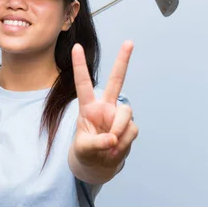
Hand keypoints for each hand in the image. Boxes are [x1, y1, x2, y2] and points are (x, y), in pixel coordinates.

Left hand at [71, 41, 138, 168]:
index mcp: (88, 107)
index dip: (79, 65)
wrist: (99, 164)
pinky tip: (115, 150)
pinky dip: (123, 143)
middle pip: (116, 80)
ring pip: (126, 113)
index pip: (83, 83)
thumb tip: (113, 138)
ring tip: (110, 146)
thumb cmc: (86, 152)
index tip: (76, 47)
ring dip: (119, 130)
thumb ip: (96, 143)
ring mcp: (119, 115)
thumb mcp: (83, 149)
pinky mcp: (130, 127)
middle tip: (129, 42)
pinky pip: (131, 131)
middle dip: (122, 61)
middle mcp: (106, 106)